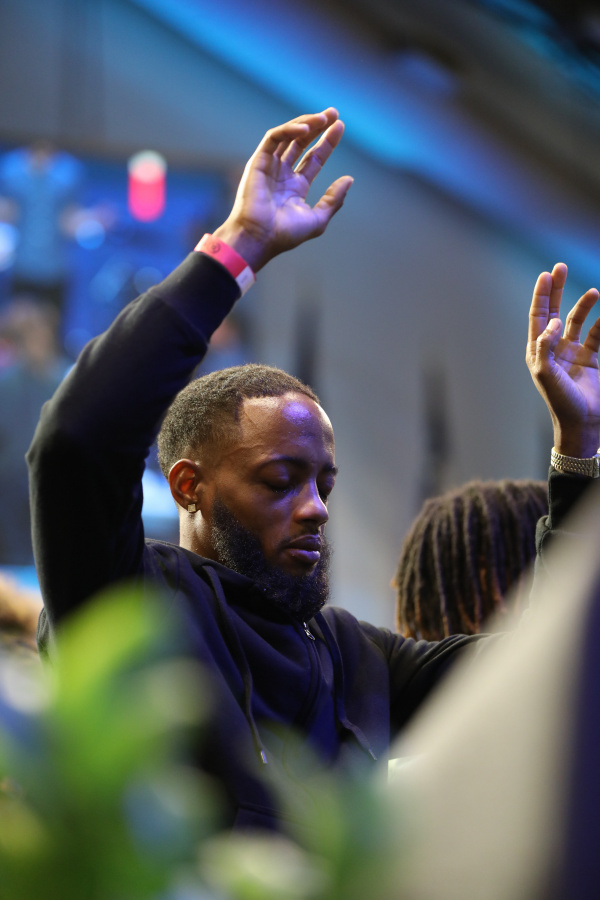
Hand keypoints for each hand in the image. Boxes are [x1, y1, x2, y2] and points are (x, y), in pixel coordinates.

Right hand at [213, 108, 352, 271]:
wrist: (258, 237)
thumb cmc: (285, 234)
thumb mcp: (317, 220)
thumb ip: (333, 200)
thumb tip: (349, 179)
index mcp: (295, 187)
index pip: (313, 158)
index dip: (327, 142)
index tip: (340, 127)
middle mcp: (282, 174)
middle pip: (302, 142)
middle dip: (318, 126)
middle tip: (333, 113)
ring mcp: (270, 166)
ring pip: (288, 136)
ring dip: (305, 123)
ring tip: (324, 117)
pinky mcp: (258, 161)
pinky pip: (274, 138)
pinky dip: (289, 130)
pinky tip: (305, 129)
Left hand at [526, 262, 599, 456]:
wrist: (582, 421)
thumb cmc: (559, 400)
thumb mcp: (546, 373)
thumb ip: (545, 346)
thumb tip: (553, 322)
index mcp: (538, 351)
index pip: (538, 316)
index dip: (541, 295)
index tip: (546, 275)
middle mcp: (553, 348)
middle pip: (554, 311)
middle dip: (557, 290)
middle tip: (560, 268)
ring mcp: (572, 352)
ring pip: (578, 321)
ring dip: (583, 305)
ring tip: (593, 293)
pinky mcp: (590, 359)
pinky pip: (597, 335)